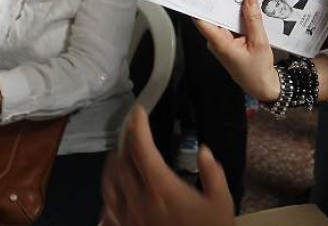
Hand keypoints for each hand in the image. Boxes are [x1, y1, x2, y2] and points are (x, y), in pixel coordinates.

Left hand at [102, 106, 235, 225]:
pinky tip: (115, 189)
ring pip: (108, 182)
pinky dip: (108, 192)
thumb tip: (203, 150)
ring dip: (113, 164)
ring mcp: (126, 217)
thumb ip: (213, 173)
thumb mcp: (222, 203)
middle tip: (133, 131)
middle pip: (120, 161)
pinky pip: (106, 208)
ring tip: (121, 155)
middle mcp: (137, 199)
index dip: (137, 126)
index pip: (141, 148)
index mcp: (161, 187)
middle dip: (125, 141)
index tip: (139, 111)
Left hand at [194, 0, 281, 101]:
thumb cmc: (258, 70)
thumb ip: (254, 20)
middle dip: (221, 1)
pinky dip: (237, 17)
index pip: (201, 20)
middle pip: (213, 15)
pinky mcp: (226, 41)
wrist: (262, 85)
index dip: (199, 4)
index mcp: (220, 43)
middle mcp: (216, 41)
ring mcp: (220, 41)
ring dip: (231, 8)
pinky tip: (247, 9)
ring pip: (222, 19)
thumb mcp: (260, 42)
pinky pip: (228, 24)